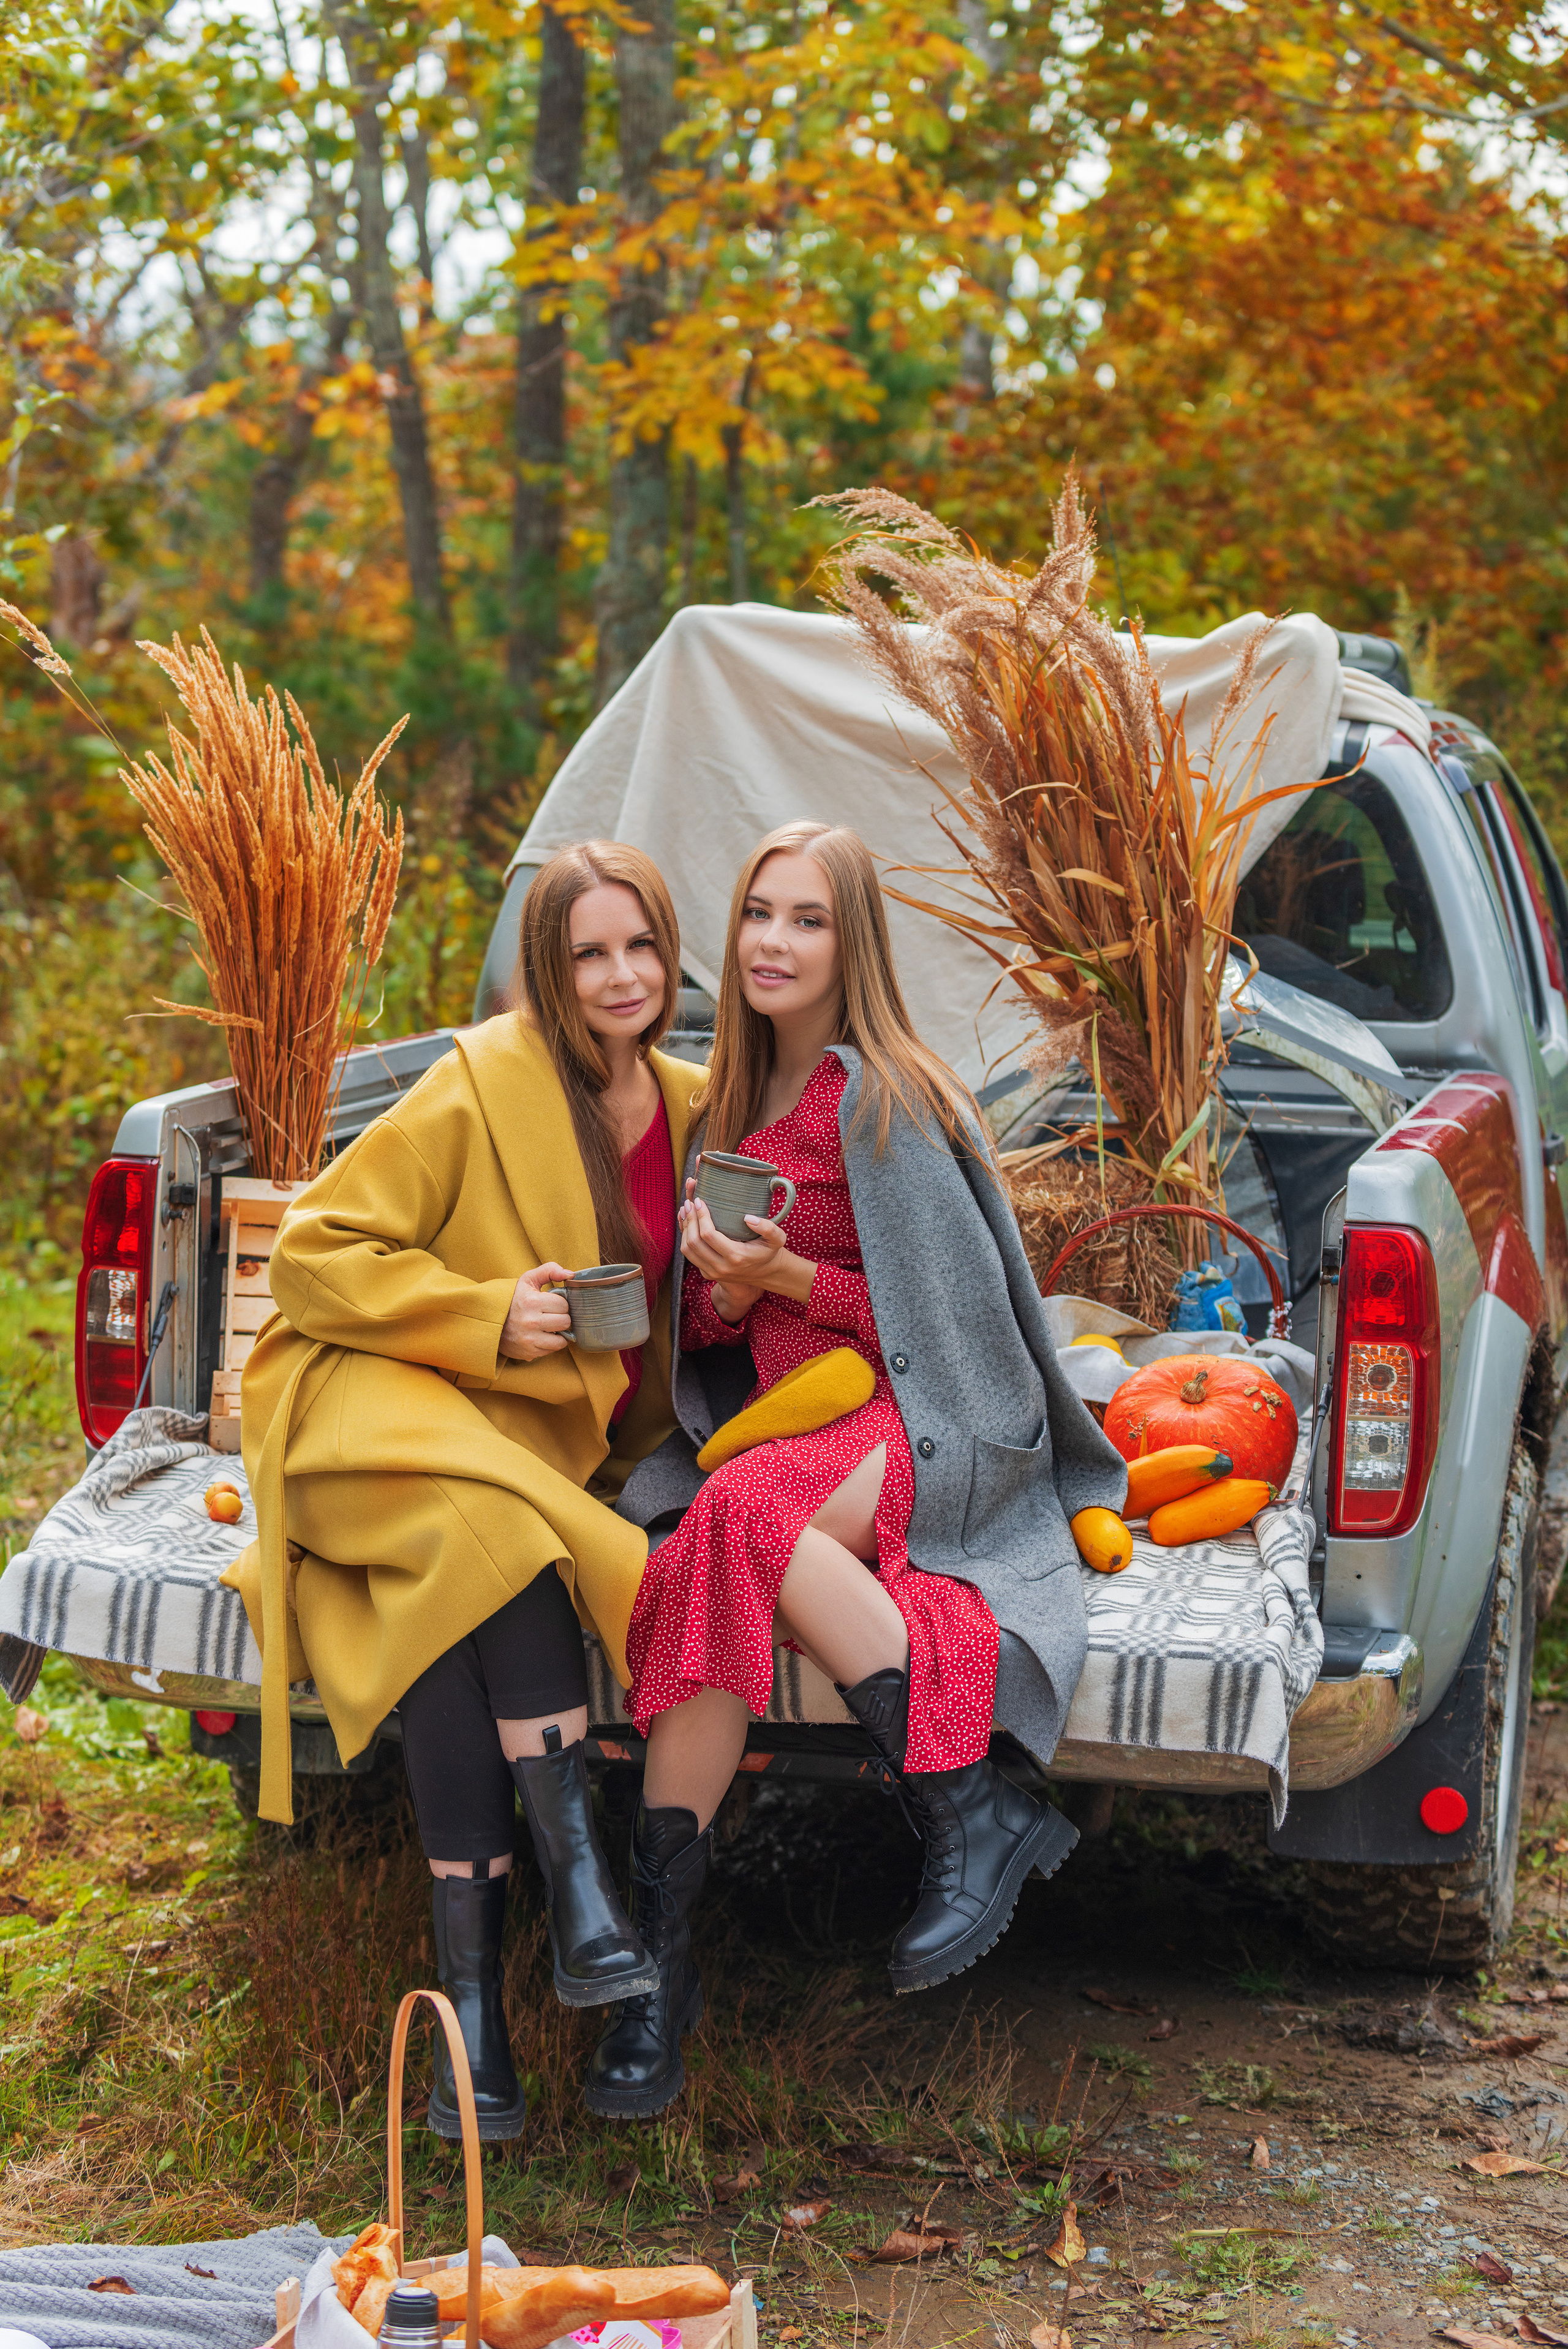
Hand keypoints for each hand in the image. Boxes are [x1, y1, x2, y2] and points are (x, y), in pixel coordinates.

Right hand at [501, 1263, 572, 1360]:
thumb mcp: (527, 1280)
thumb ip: (549, 1270)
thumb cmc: (514, 1299)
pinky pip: (552, 1350)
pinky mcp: (529, 1352)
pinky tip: (543, 1335)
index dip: (560, 1303)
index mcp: (532, 1302)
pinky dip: (551, 1343)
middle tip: (552, 1315)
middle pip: (565, 1322)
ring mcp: (530, 1339)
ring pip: (562, 1340)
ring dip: (559, 1333)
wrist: (491, 1321)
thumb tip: (570, 1274)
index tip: (552, 1304)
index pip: (564, 1305)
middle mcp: (531, 1321)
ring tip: (550, 1326)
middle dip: (561, 1317)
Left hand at [678, 1182, 813, 1317]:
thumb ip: (768, 1227)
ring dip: (684, 1228)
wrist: (766, 1273)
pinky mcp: (706, 1273)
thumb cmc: (769, 1251)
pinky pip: (689, 1255)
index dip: (701, 1216)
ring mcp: (712, 1272)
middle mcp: (721, 1267)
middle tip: (690, 1202)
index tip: (700, 1200)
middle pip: (693, 1242)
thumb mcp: (777, 1238)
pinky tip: (687, 1222)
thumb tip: (748, 1218)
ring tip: (686, 1210)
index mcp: (736, 1257)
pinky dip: (685, 1237)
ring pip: (687, 1250)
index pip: (708, 1235)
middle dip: (689, 1219)